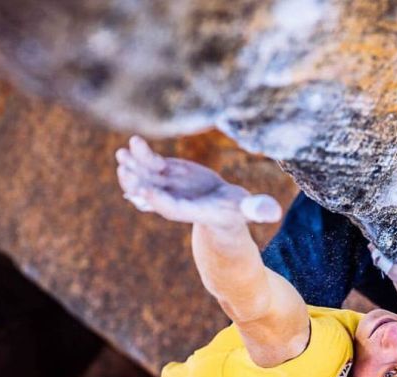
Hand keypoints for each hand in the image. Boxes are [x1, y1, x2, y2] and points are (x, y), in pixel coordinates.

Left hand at [115, 135, 281, 228]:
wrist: (223, 209)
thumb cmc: (239, 211)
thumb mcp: (250, 209)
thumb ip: (258, 209)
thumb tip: (273, 211)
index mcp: (193, 211)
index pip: (173, 208)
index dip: (159, 201)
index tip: (145, 192)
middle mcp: (174, 200)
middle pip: (151, 194)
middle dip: (137, 184)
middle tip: (126, 171)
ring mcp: (167, 187)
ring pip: (143, 179)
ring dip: (132, 168)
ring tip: (123, 155)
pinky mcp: (166, 174)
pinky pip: (148, 166)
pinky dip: (139, 157)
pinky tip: (132, 145)